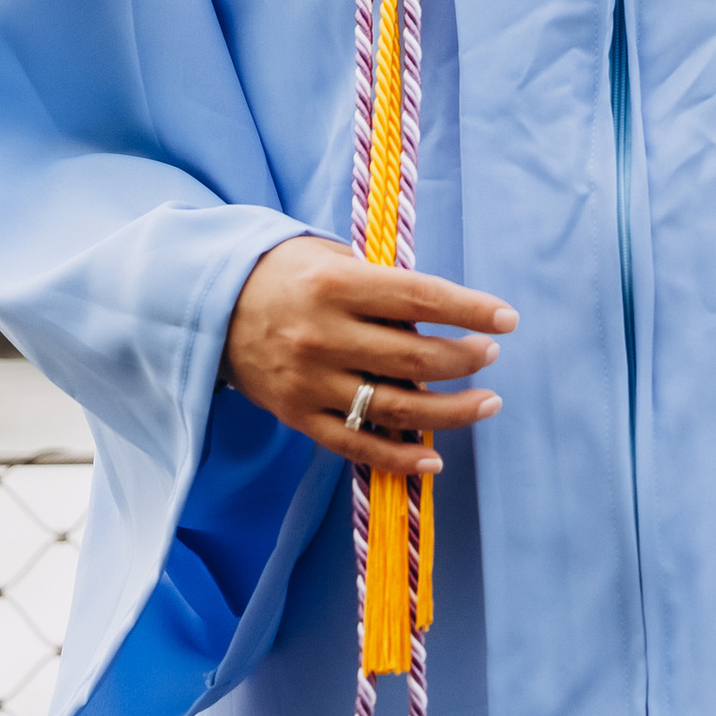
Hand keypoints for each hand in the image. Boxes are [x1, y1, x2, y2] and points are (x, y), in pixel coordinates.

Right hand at [222, 236, 514, 477]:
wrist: (208, 308)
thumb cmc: (283, 274)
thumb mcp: (329, 256)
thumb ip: (380, 284)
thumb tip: (439, 315)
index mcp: (335, 284)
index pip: (419, 297)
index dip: (469, 309)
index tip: (507, 319)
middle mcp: (324, 335)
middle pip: (414, 356)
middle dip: (464, 358)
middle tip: (489, 357)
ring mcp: (310, 382)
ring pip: (395, 408)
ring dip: (451, 411)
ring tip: (486, 403)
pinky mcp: (299, 417)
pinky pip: (357, 446)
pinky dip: (399, 459)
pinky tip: (434, 459)